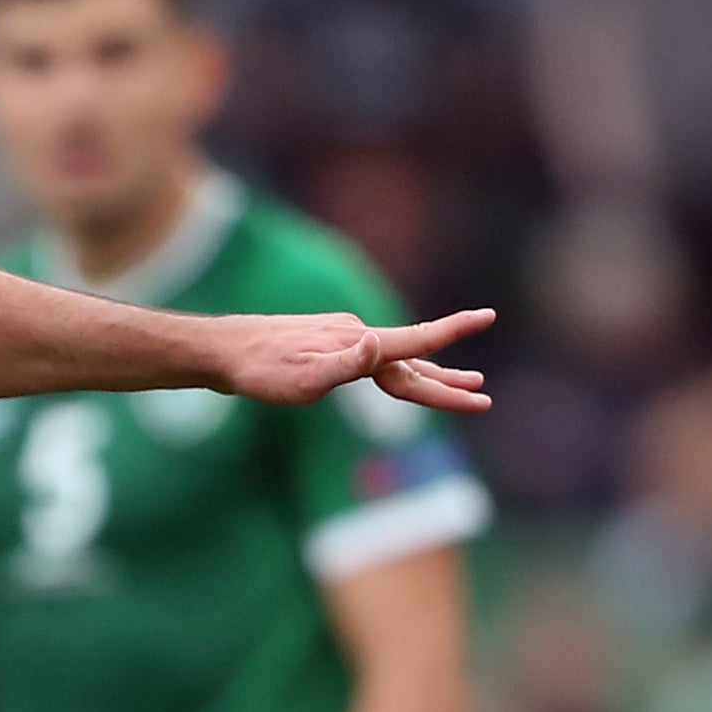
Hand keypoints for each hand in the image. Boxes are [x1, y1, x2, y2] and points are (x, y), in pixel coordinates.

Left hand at [209, 307, 493, 414]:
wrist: (224, 352)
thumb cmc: (261, 371)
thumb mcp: (302, 377)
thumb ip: (345, 365)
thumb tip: (377, 344)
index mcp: (360, 345)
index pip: (416, 342)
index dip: (453, 333)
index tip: (487, 315)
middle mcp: (358, 338)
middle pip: (414, 364)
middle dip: (449, 382)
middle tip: (483, 395)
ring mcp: (344, 341)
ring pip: (398, 363)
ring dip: (431, 375)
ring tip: (464, 382)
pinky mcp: (329, 347)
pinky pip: (376, 361)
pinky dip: (399, 371)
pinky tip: (398, 371)